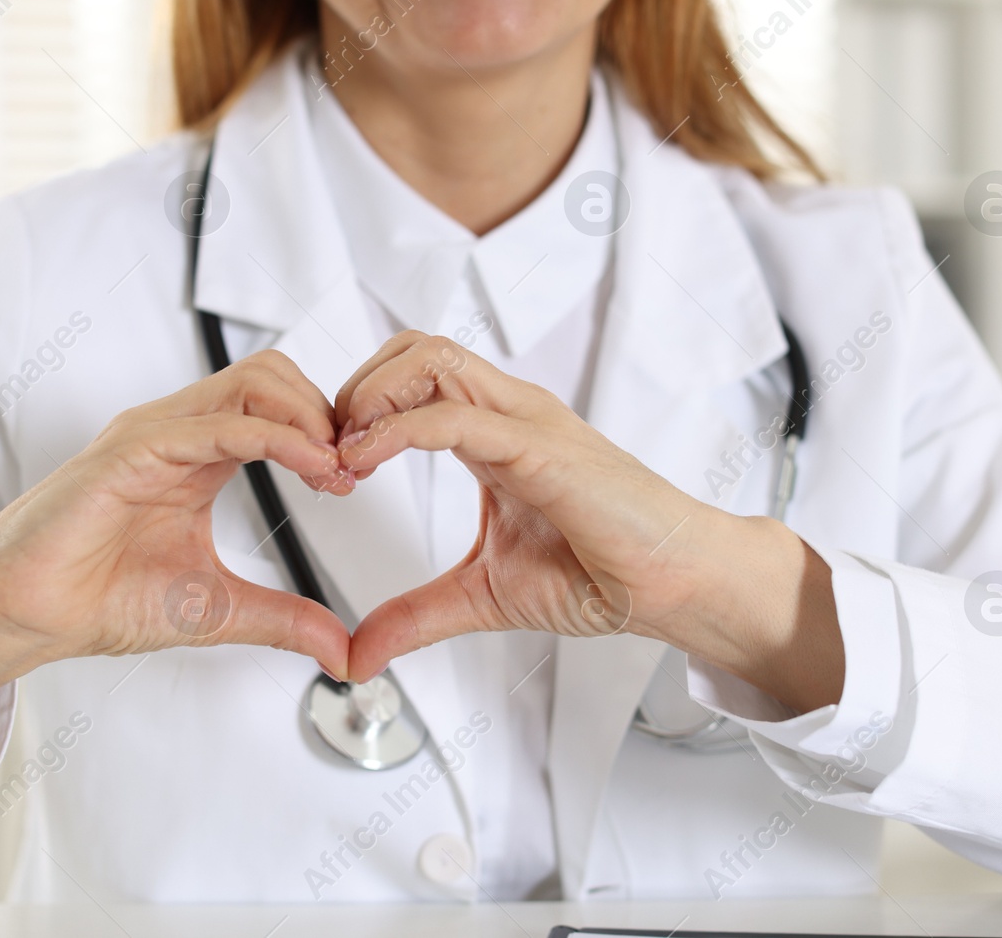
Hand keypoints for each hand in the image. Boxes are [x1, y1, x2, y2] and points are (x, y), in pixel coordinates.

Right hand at [0, 351, 355, 737]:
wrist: (25, 615)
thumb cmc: (98, 599)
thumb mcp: (215, 608)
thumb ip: (282, 618)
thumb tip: (343, 650)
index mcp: (198, 454)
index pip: (278, 405)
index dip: (327, 431)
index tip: (357, 479)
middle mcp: (178, 431)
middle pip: (274, 375)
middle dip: (326, 413)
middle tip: (355, 469)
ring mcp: (154, 434)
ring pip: (254, 383)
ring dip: (310, 419)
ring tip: (338, 470)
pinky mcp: (131, 450)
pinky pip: (218, 425)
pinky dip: (277, 439)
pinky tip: (313, 470)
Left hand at [333, 332, 843, 712]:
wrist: (674, 586)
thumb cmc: (601, 573)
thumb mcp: (481, 596)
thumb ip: (415, 616)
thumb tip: (356, 654)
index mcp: (493, 431)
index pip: (412, 376)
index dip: (357, 407)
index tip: (328, 467)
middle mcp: (507, 411)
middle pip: (413, 347)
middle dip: (354, 389)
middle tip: (327, 453)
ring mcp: (526, 421)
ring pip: (430, 358)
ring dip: (370, 397)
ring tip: (345, 454)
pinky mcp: (541, 447)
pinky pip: (456, 415)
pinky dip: (399, 429)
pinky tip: (367, 460)